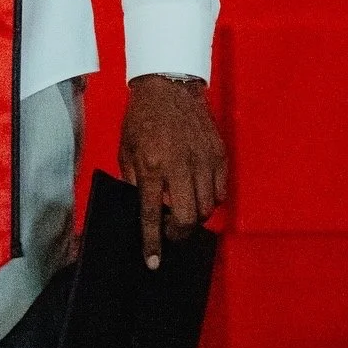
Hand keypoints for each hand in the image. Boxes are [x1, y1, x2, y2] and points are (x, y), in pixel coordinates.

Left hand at [119, 75, 227, 266]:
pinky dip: (212, 198)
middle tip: (172, 230)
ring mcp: (203, 159)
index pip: (153, 214)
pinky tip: (199, 191)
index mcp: (151, 164)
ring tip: (184, 207)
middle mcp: (179, 165)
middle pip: (188, 218)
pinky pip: (221, 191)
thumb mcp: (126, 149)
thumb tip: (141, 212)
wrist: (168, 84)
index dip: (153, 243)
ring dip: (195, 216)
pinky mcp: (219, 153)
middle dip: (179, 233)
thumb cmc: (142, 117)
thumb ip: (134, 182)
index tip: (153, 263)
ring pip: (208, 208)